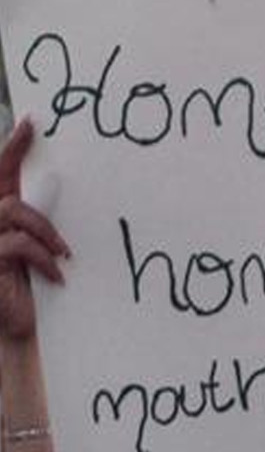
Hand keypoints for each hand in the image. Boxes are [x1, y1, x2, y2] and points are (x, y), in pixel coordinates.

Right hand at [0, 121, 70, 345]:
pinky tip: (56, 276)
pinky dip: (41, 257)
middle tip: (33, 133)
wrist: (13, 329)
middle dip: (13, 154)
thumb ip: (39, 224)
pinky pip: (16, 244)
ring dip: (44, 230)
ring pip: (11, 209)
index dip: (12, 147)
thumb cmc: (25, 291)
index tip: (31, 122)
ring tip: (63, 254)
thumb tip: (66, 194)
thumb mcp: (36, 252)